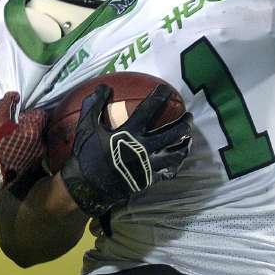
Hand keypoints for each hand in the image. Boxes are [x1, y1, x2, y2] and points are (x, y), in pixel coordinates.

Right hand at [0, 92, 46, 187]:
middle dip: (27, 126)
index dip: (30, 111)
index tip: (19, 113)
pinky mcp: (26, 170)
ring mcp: (34, 159)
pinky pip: (27, 154)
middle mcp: (39, 145)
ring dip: (24, 139)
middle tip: (12, 126)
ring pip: (33, 142)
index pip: (41, 114)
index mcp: (34, 130)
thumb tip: (15, 96)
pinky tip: (8, 150)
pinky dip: (21, 150)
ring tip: (8, 138)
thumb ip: (6, 104)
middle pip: (37, 129)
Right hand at [60, 85, 191, 216]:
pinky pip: (168, 172)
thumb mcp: (85, 128)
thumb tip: (103, 86)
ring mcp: (148, 166)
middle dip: (184, 123)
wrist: (86, 188)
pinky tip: (178, 159)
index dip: (159, 97)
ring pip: (175, 154)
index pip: (149, 110)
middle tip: (188, 116)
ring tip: (189, 137)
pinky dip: (176, 164)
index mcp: (129, 134)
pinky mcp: (148, 180)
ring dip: (185, 144)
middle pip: (172, 133)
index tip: (166, 89)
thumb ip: (94, 106)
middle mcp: (143, 149)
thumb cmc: (85, 156)